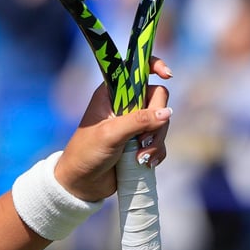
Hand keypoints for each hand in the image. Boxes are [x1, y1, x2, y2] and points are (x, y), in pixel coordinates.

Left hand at [54, 57, 172, 201]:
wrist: (82, 183)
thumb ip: (138, 121)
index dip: (153, 66)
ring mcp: (134, 123)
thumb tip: (167, 113)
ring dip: (156, 141)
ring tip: (140, 157)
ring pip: (162, 122)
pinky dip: (157, 152)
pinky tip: (145, 163)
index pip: (136, 69)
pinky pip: (160, 141)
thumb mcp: (111, 134)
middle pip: (157, 100)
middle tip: (142, 139)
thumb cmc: (87, 152)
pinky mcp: (140, 142)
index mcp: (111, 93)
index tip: (168, 75)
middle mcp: (124, 105)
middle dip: (157, 122)